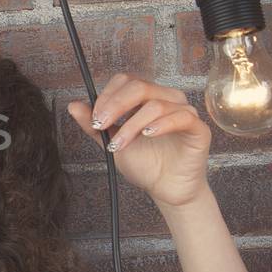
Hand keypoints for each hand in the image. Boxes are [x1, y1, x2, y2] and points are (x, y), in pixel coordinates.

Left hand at [66, 74, 211, 208]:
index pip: (126, 81)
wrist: (164, 189)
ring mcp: (184, 112)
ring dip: (131, 125)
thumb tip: (73, 106)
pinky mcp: (198, 129)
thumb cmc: (144, 164)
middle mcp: (167, 99)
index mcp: (148, 97)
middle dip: (115, 106)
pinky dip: (161, 125)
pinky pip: (182, 117)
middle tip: (101, 125)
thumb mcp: (112, 142)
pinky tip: (147, 135)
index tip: (94, 118)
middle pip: (140, 87)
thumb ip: (94, 125)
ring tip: (119, 144)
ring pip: (156, 104)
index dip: (107, 96)